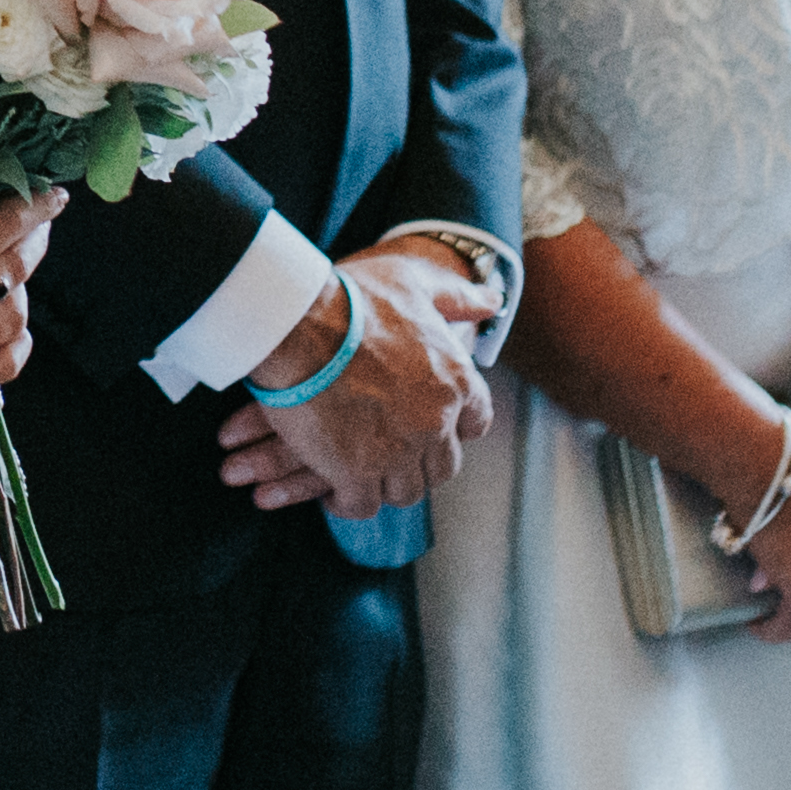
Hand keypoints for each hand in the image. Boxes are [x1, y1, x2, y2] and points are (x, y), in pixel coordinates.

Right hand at [0, 196, 55, 419]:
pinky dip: (17, 342)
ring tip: (10, 281)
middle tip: (37, 230)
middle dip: (34, 243)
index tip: (54, 197)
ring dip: (21, 294)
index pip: (5, 225)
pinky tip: (10, 328)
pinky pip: (5, 364)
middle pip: (18, 270)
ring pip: (17, 318)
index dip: (36, 207)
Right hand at [216, 245, 500, 517]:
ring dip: (385, 484)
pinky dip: (349, 501)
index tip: (432, 424)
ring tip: (361, 473)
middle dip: (420, 463)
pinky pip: (362, 505)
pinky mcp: (355, 472)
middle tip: (389, 452)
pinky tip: (334, 488)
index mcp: (455, 380)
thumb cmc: (352, 298)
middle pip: (441, 467)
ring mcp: (397, 452)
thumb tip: (494, 300)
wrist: (296, 322)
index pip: (476, 422)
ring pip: (405, 492)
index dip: (455, 426)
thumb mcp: (414, 283)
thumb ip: (457, 297)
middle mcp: (434, 422)